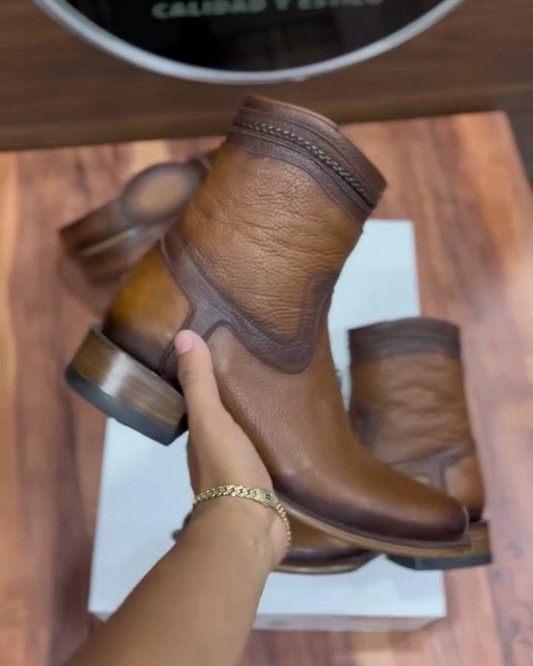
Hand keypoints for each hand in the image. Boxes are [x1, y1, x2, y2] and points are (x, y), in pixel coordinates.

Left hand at [174, 330, 286, 563]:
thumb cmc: (226, 468)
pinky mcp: (265, 483)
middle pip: (224, 419)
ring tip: (279, 391)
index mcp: (199, 437)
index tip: (224, 352)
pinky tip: (290, 427)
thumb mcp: (210, 419)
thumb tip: (183, 335)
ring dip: (255, 420)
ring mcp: (241, 470)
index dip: (208, 379)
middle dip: (236, 398)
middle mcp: (215, 453)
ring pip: (246, 437)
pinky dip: (273, 440)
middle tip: (259, 367)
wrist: (249, 525)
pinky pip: (268, 454)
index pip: (201, 401)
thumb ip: (199, 382)